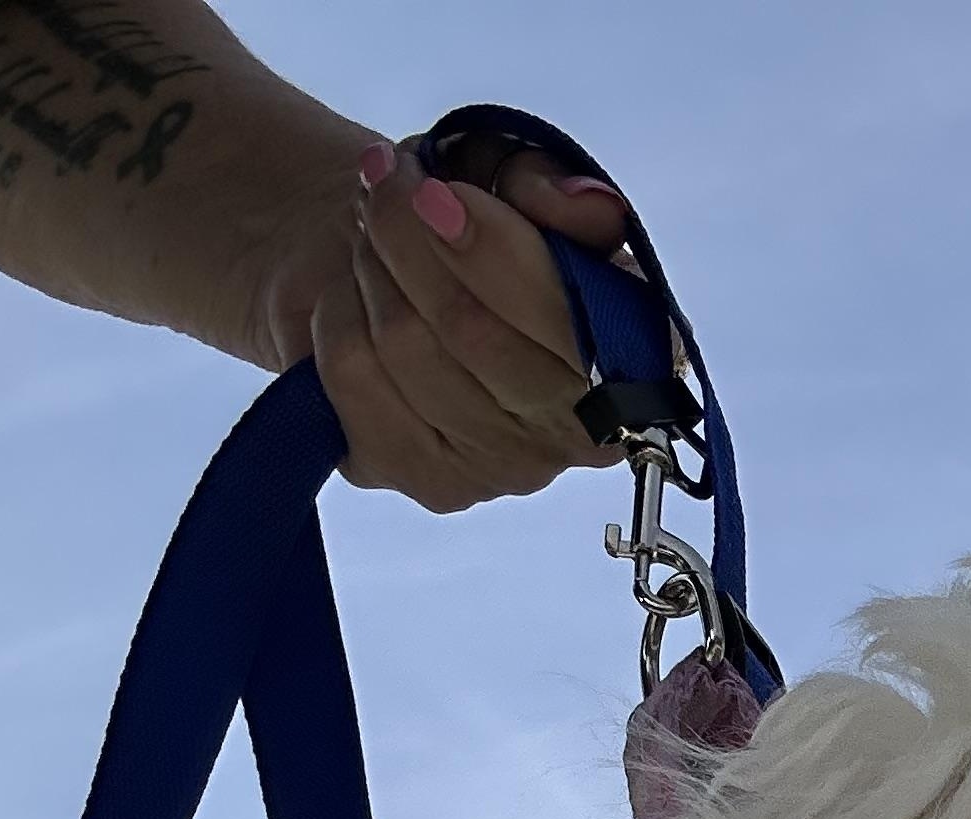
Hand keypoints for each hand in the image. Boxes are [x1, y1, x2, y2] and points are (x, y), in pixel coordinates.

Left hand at [266, 137, 631, 513]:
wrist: (401, 280)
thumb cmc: (475, 234)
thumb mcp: (518, 181)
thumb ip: (555, 187)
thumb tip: (584, 206)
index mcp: (634, 360)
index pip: (565, 320)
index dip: (492, 251)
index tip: (430, 190)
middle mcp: (581, 435)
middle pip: (471, 332)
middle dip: (407, 239)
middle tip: (384, 189)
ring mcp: (506, 470)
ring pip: (405, 348)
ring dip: (369, 269)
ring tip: (370, 239)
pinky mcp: (431, 484)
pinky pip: (355, 383)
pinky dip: (336, 320)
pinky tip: (353, 304)